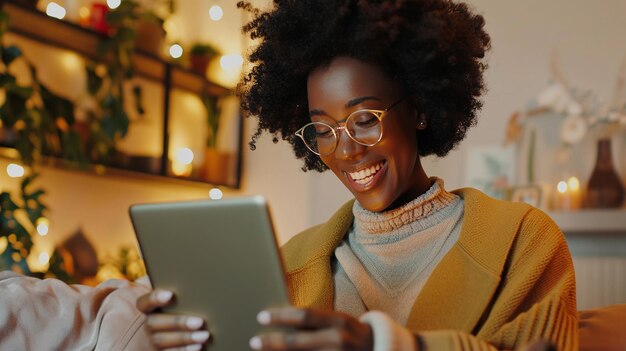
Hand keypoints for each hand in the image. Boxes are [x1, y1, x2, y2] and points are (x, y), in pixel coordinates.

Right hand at [136, 289, 209, 349]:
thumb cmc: (169, 306)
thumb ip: (166, 285)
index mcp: (144, 308)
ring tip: (204, 335)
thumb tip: (182, 267)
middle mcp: (144, 324)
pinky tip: (198, 347)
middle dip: (178, 322)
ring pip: (161, 340)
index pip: (145, 302)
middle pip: (155, 323)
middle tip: (199, 321)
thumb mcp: (163, 296)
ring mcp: (148, 340)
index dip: (155, 298)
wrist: (162, 330)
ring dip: (184, 338)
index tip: (170, 295)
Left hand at [249, 307, 372, 350]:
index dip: (281, 316)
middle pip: (298, 342)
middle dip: (272, 342)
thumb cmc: (355, 335)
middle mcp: (340, 339)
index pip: (305, 316)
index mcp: (339, 321)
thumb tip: (284, 321)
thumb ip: (317, 323)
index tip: (261, 317)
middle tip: (253, 342)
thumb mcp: (341, 323)